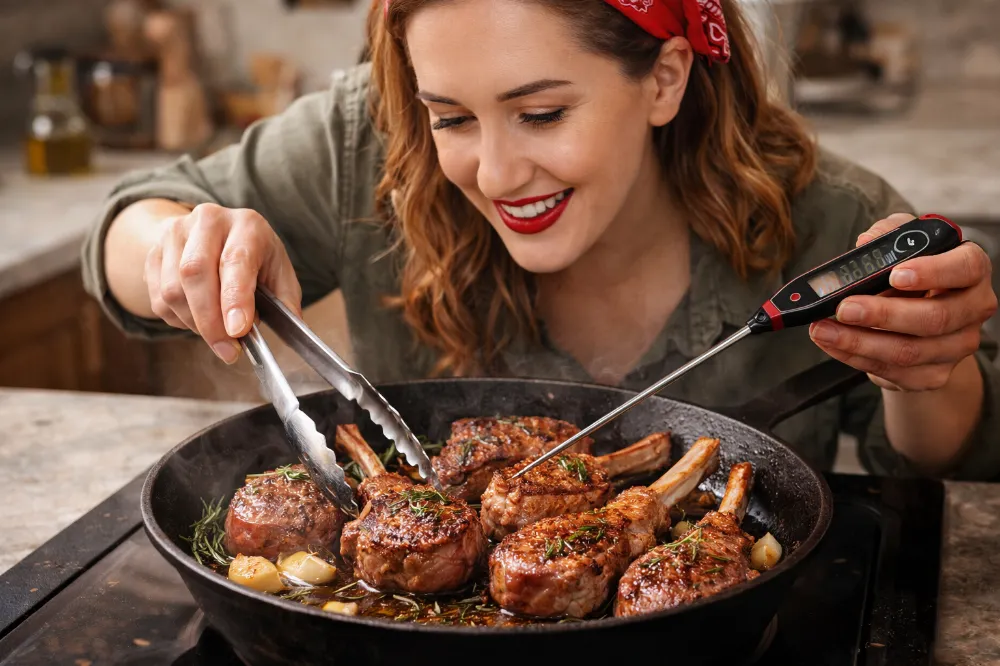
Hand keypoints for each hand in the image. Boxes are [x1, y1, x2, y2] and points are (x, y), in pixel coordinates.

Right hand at [145, 203, 301, 363]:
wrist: (212, 232)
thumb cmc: (253, 257)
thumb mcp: (278, 271)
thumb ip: (285, 301)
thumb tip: (290, 330)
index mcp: (246, 224)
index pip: (235, 260)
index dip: (235, 298)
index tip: (238, 331)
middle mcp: (207, 221)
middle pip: (195, 273)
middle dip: (210, 321)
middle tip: (227, 350)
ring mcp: (174, 234)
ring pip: (173, 290)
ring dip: (195, 323)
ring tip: (217, 331)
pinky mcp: (153, 253)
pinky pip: (158, 299)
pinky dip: (178, 320)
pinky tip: (197, 317)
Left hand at [809, 213, 997, 391]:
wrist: (917, 322)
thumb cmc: (910, 276)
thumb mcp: (900, 244)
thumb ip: (888, 234)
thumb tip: (867, 243)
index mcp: (970, 270)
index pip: (965, 267)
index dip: (932, 272)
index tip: (894, 275)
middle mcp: (972, 309)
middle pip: (935, 317)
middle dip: (882, 314)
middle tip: (843, 308)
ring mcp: (957, 346)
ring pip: (909, 351)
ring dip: (859, 341)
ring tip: (823, 329)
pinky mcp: (934, 375)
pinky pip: (893, 371)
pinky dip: (856, 357)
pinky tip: (833, 344)